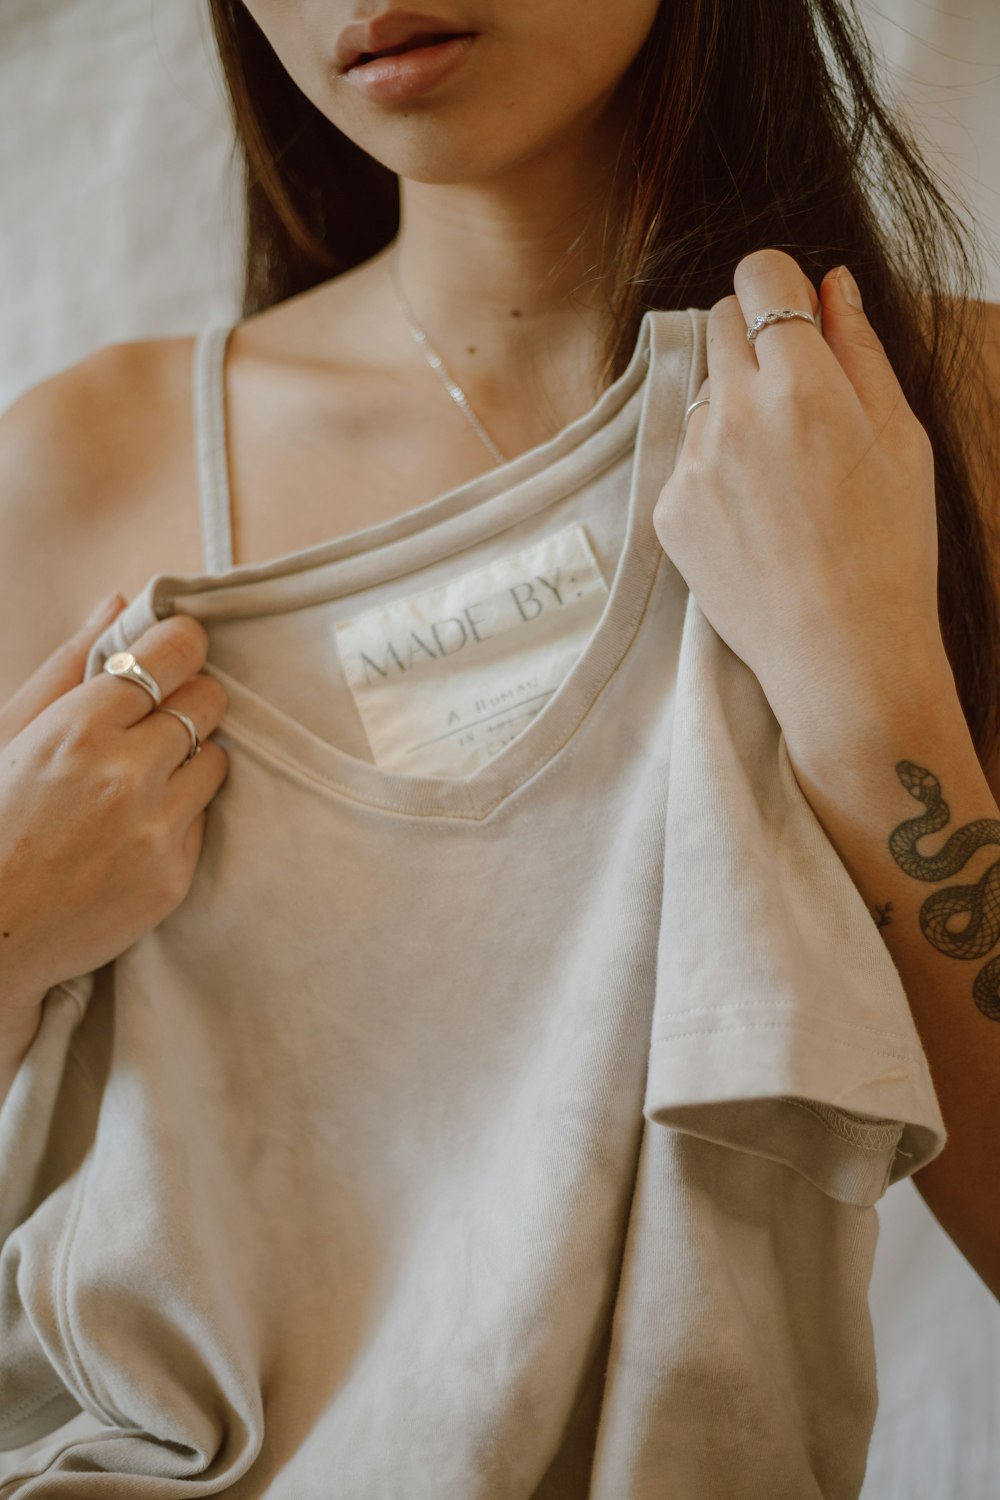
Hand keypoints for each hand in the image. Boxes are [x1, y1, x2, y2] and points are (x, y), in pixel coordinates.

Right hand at [0, 601, 228, 1022]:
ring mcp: (155, 830)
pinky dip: (180, 814)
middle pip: (207, 701)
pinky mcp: (174, 877)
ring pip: (216, 758)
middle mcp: (126, 775)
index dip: (182, 645)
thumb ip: (66, 666)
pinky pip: (204, 819)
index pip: (171, 656)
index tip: (181, 646)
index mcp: (78, 728)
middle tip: (160, 715)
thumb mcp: (9, 731)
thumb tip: (119, 604)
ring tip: (144, 777)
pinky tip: (135, 827)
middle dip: (188, 698)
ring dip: (190, 758)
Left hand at [652, 248, 947, 745]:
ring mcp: (691, 465)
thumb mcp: (900, 438)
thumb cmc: (889, 548)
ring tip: (783, 476)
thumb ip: (858, 348)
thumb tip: (830, 282)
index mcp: (800, 385)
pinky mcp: (666, 510)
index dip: (778, 283)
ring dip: (734, 408)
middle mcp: (733, 415)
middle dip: (753, 335)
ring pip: (703, 394)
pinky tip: (756, 515)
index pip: (758, 275)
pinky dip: (714, 467)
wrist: (842, 656)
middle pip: (718, 321)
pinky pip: (686, 457)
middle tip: (795, 392)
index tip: (793, 308)